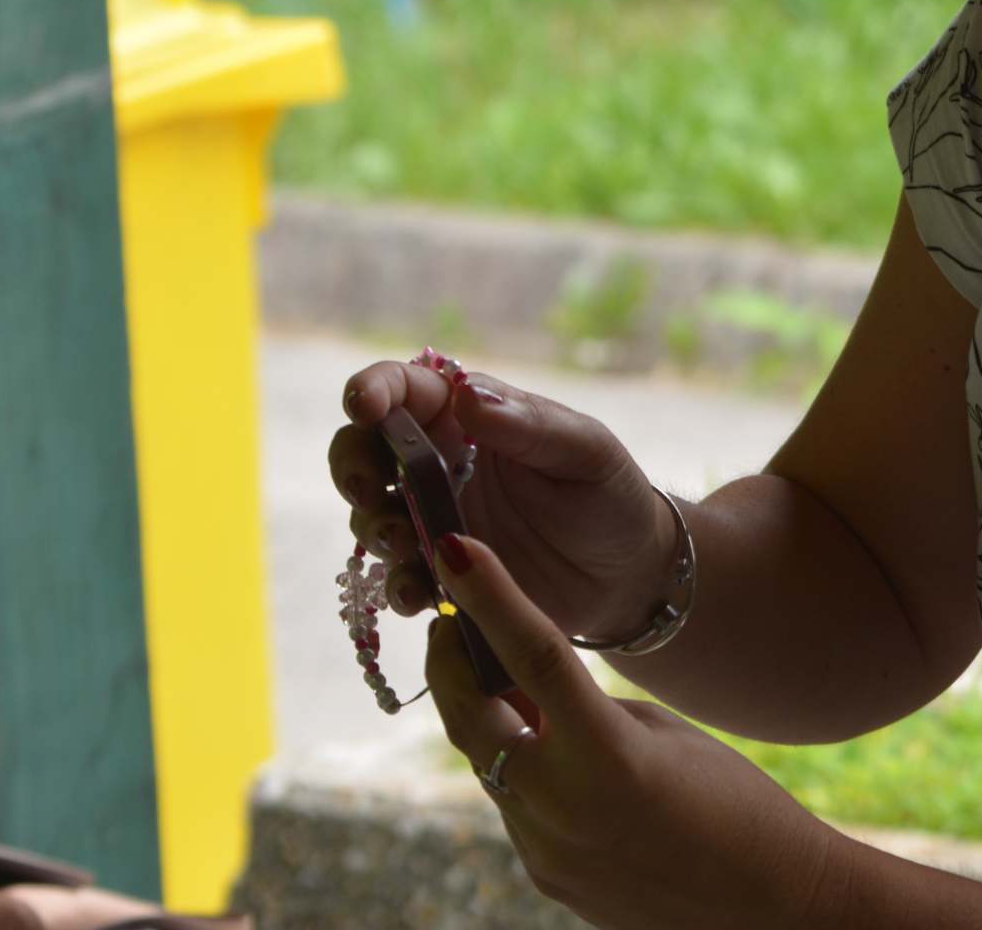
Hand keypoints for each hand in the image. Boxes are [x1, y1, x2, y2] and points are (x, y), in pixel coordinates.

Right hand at [328, 355, 677, 637]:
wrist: (630, 576)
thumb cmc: (611, 495)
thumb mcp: (586, 451)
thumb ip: (529, 424)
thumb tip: (467, 395)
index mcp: (471, 418)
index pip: (406, 389)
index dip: (373, 389)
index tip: (364, 406)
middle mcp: (440, 465)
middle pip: (365, 450)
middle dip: (352, 463)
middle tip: (367, 485)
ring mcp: (435, 521)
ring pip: (373, 515)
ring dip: (376, 526)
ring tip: (407, 540)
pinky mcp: (441, 574)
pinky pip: (399, 578)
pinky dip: (398, 585)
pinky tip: (420, 593)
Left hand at [423, 529, 841, 929]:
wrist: (766, 904)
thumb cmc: (735, 803)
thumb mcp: (664, 735)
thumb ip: (589, 711)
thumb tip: (531, 699)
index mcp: (607, 755)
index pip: (532, 656)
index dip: (487, 597)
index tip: (452, 548)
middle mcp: (561, 806)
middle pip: (472, 716)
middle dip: (452, 663)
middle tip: (447, 619)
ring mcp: (544, 850)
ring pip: (488, 764)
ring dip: (491, 720)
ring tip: (508, 685)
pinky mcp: (545, 876)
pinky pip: (514, 808)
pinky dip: (523, 772)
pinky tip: (556, 759)